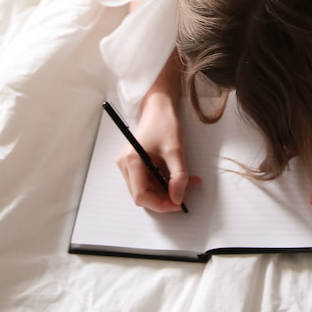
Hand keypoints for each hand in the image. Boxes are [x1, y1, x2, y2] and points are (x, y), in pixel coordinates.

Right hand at [116, 94, 200, 212]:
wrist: (158, 107)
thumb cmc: (164, 123)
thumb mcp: (176, 151)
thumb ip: (178, 177)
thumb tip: (178, 198)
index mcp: (131, 161)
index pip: (141, 195)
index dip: (160, 204)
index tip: (178, 204)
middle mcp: (125, 165)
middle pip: (142, 195)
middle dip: (163, 198)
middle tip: (183, 196)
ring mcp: (128, 164)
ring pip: (146, 189)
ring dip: (166, 190)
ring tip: (186, 184)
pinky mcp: (135, 163)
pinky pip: (148, 180)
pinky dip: (164, 182)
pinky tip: (178, 177)